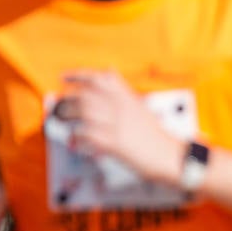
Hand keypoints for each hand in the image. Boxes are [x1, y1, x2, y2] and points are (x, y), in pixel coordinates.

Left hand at [54, 71, 182, 186]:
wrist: (171, 156)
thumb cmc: (156, 136)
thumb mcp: (141, 107)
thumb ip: (123, 92)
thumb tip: (109, 73)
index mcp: (127, 97)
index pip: (98, 78)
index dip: (77, 75)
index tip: (64, 77)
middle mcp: (120, 107)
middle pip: (83, 95)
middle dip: (67, 101)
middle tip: (60, 108)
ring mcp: (116, 123)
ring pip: (80, 112)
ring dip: (67, 117)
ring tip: (63, 122)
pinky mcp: (112, 142)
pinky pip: (84, 134)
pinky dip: (76, 137)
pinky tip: (75, 141)